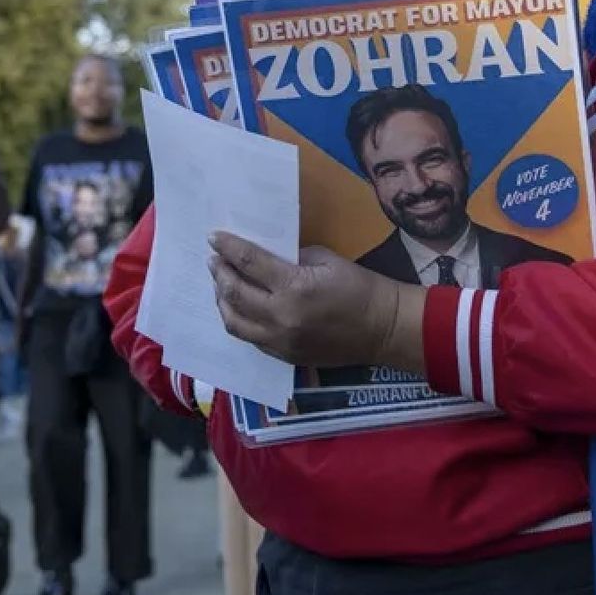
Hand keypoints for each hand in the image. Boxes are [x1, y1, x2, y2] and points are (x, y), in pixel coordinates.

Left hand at [208, 231, 423, 369]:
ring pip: (234, 323)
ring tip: (221, 286)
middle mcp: (280, 317)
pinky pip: (250, 338)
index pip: (249, 263)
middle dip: (220, 273)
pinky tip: (239, 308)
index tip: (213, 237)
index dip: (228, 248)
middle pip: (234, 293)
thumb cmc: (359, 287)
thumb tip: (265, 257)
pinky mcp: (284, 356)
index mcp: (294, 287)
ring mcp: (280, 341)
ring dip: (222, 301)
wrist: (382, 328)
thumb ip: (292, 258)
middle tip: (214, 260)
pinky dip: (239, 321)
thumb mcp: (326, 260)